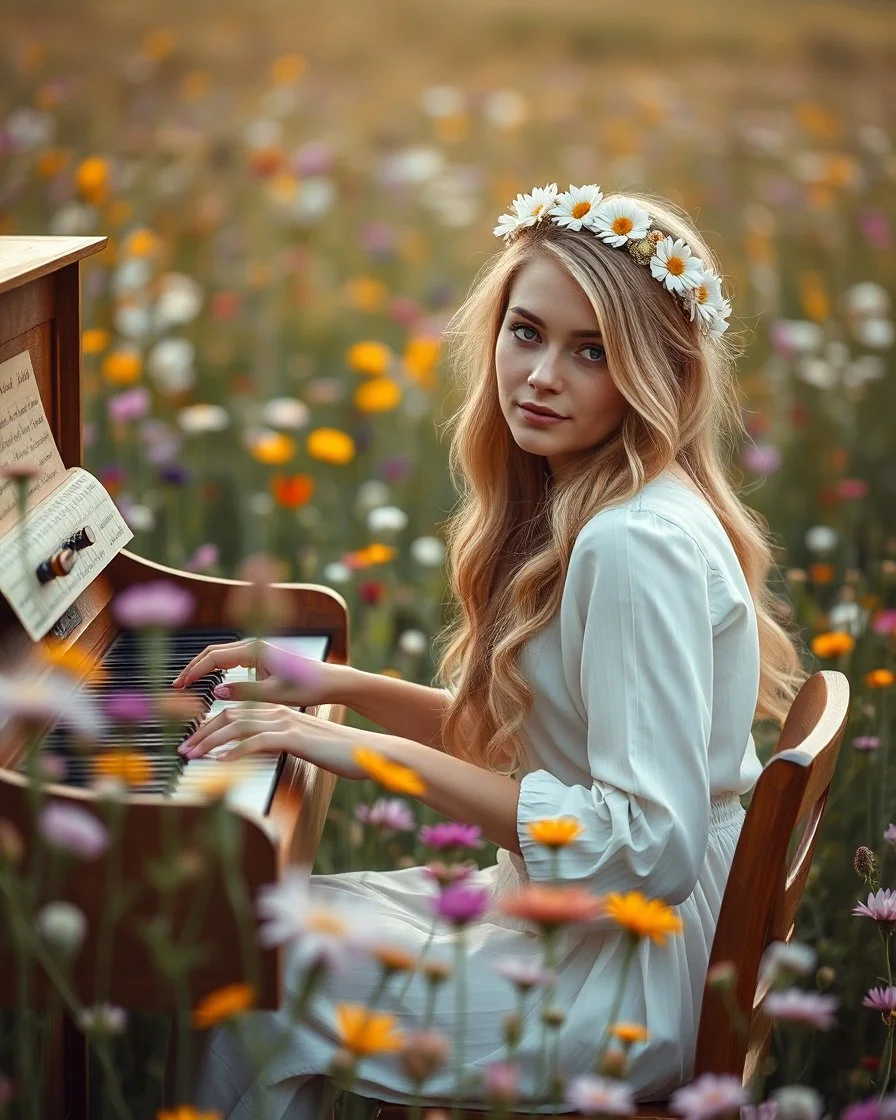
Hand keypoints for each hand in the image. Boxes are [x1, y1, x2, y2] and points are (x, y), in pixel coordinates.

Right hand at [171, 638, 339, 707]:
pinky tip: (207, 681)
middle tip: (176, 686)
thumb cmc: (306, 687)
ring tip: (186, 684)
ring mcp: (256, 648)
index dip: (193, 671)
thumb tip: (215, 691)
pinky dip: (214, 668)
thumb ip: (243, 692)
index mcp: (255, 649)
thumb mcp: (273, 695)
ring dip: (202, 667)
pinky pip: (230, 659)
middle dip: (192, 667)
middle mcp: (254, 644)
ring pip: (220, 654)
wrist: (328, 682)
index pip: (213, 657)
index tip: (179, 686)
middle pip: (212, 652)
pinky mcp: (260, 656)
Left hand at [177, 703, 368, 780]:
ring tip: (192, 756)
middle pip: (230, 715)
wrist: (368, 751)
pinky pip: (257, 742)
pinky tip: (220, 762)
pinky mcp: (294, 738)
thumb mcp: (303, 746)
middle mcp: (279, 713)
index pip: (236, 713)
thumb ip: (279, 744)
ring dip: (210, 741)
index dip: (209, 726)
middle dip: (201, 732)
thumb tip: (256, 753)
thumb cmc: (338, 752)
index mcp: (279, 713)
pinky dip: (234, 751)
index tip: (192, 742)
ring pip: (238, 726)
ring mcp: (287, 723)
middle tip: (182, 749)